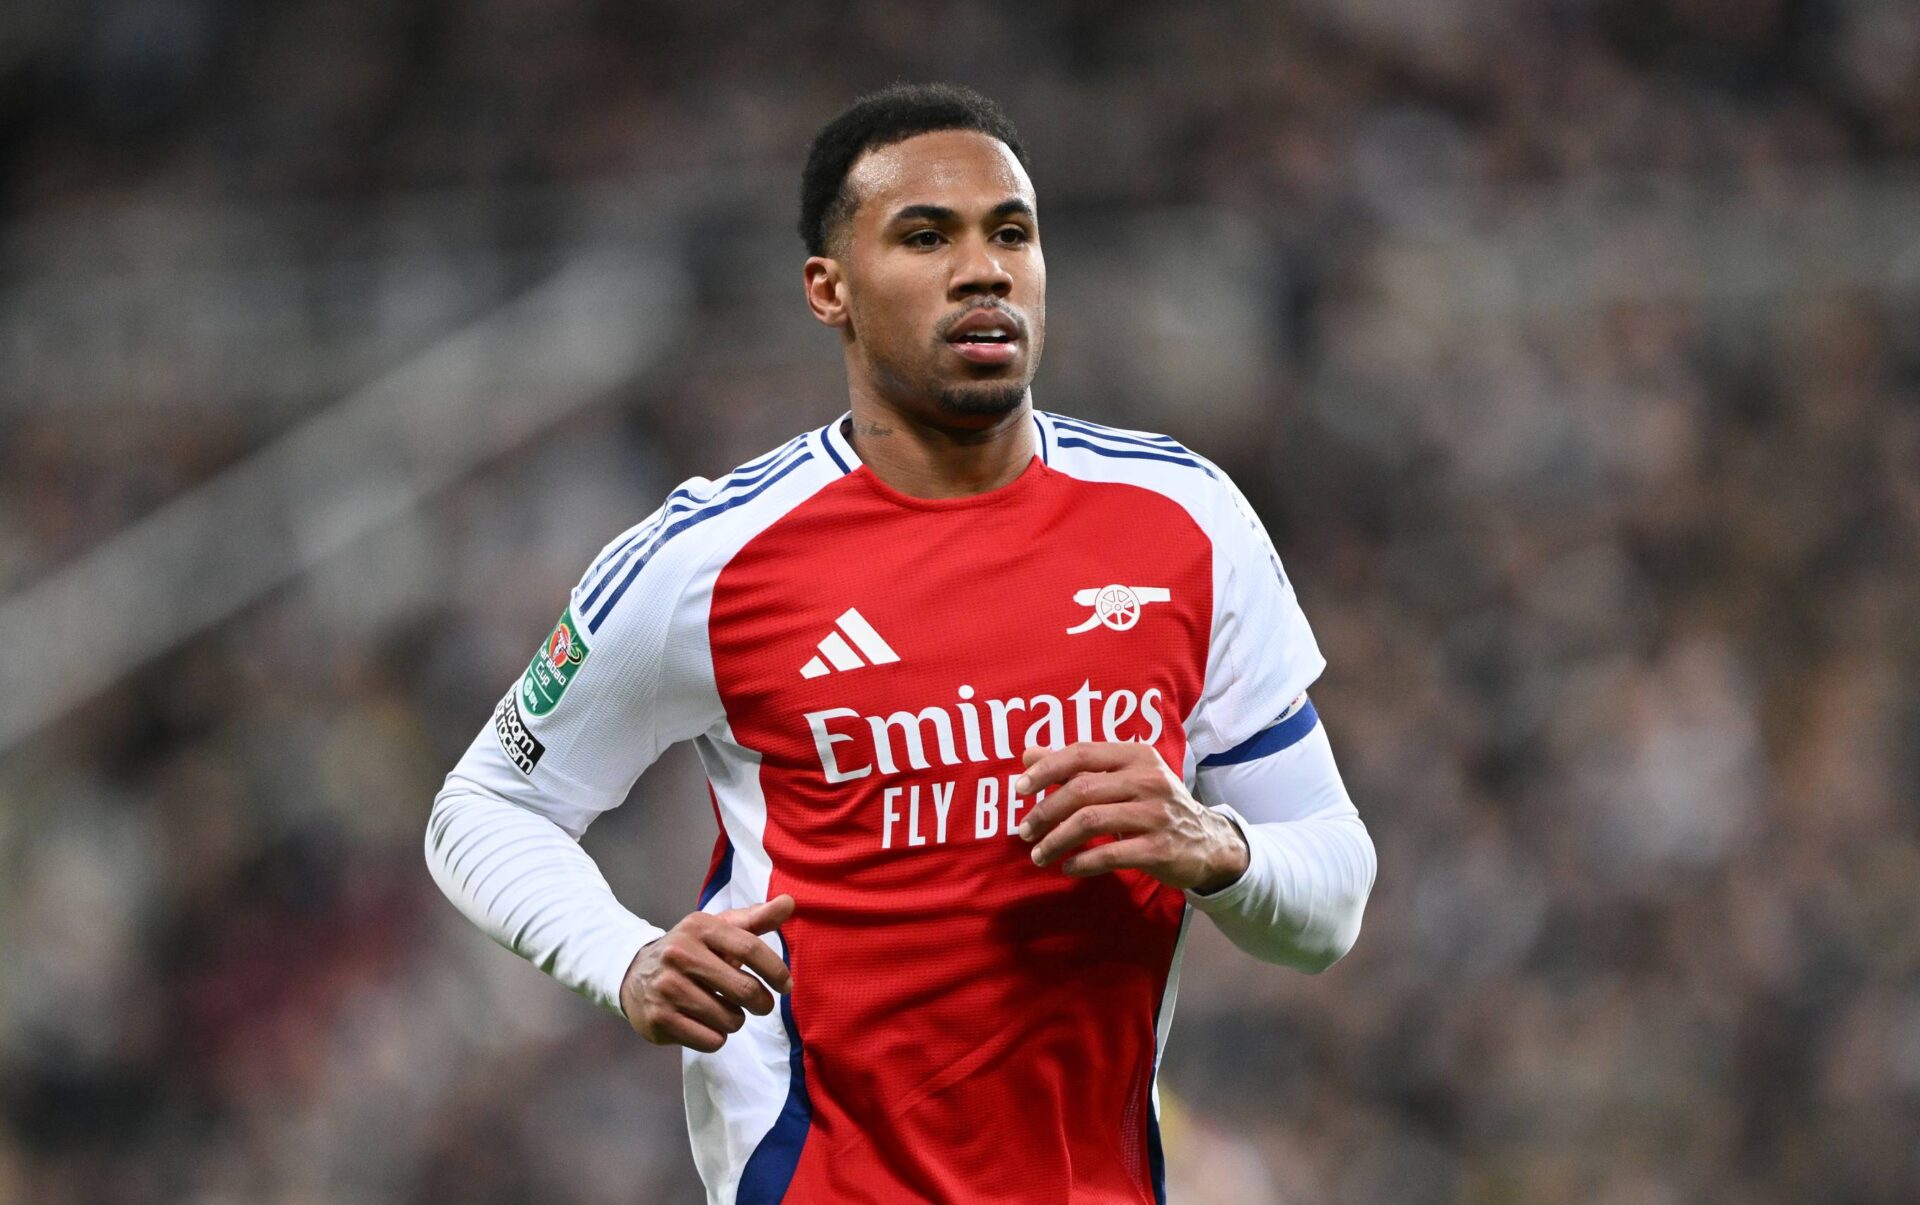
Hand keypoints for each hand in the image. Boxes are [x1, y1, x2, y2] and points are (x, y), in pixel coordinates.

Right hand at [620, 894, 794, 1052]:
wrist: (633, 974)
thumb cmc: (691, 951)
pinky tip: (705, 1023)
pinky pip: (711, 1040)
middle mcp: (679, 954)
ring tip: (724, 1009)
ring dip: (736, 1020)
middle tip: (761, 1004)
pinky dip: (716, 1036)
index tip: (786, 985)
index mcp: (699, 927)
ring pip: (730, 1019)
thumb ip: (756, 919)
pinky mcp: (659, 1019)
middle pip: (744, 989)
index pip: (750, 948)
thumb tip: (790, 902)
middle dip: (762, 1003)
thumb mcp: (718, 929)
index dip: (776, 970)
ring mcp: (666, 988)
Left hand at [1017, 743, 1248, 893]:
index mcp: (1136, 756)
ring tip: (1039, 854)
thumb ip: (1077, 766)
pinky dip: (1082, 863)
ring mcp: (1156, 814)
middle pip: (1081, 789)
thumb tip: (1028, 754)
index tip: (1020, 788)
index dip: (1046, 768)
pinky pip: (1110, 854)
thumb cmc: (1155, 805)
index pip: (1082, 753)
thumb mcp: (1123, 777)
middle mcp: (1148, 779)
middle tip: (1025, 831)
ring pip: (1090, 822)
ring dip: (1056, 840)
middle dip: (1045, 811)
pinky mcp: (1160, 848)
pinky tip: (1068, 867)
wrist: (1208, 842)